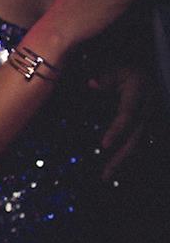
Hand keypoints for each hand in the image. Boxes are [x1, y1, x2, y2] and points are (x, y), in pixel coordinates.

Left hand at [90, 65, 156, 180]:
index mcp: (139, 96)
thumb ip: (104, 78)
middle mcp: (148, 110)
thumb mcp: (116, 67)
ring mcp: (152, 119)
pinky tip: (118, 169)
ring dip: (124, 161)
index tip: (104, 145)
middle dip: (120, 158)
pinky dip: (129, 156)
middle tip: (105, 176)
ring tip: (107, 176)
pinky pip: (141, 143)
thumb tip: (90, 83)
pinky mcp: (150, 125)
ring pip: (139, 145)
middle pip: (135, 138)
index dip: (116, 131)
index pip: (127, 116)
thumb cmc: (127, 66)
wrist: (147, 66)